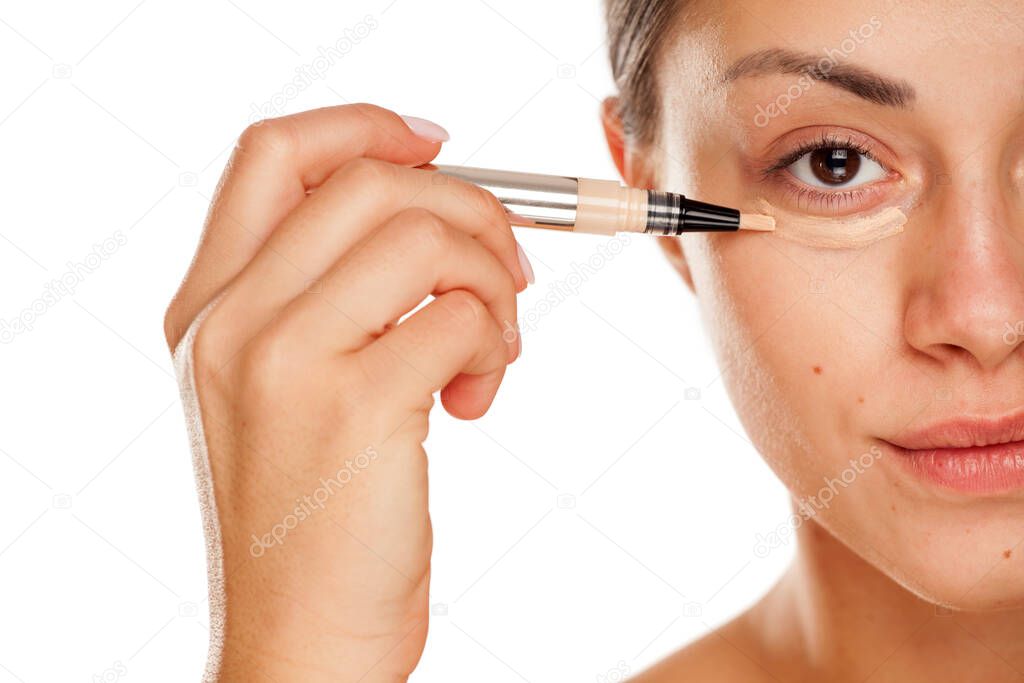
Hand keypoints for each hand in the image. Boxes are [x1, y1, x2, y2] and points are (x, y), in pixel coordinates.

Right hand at [163, 104, 529, 681]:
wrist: (298, 644)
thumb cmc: (312, 518)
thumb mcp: (285, 391)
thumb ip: (329, 298)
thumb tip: (436, 213)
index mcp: (207, 305)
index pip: (273, 152)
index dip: (367, 127)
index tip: (440, 148)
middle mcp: (229, 319)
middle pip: (372, 181)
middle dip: (471, 209)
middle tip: (508, 273)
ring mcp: (282, 358)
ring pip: (425, 236)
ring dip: (491, 284)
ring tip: (491, 353)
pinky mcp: (351, 406)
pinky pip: (461, 318)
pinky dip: (496, 345)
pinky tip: (476, 402)